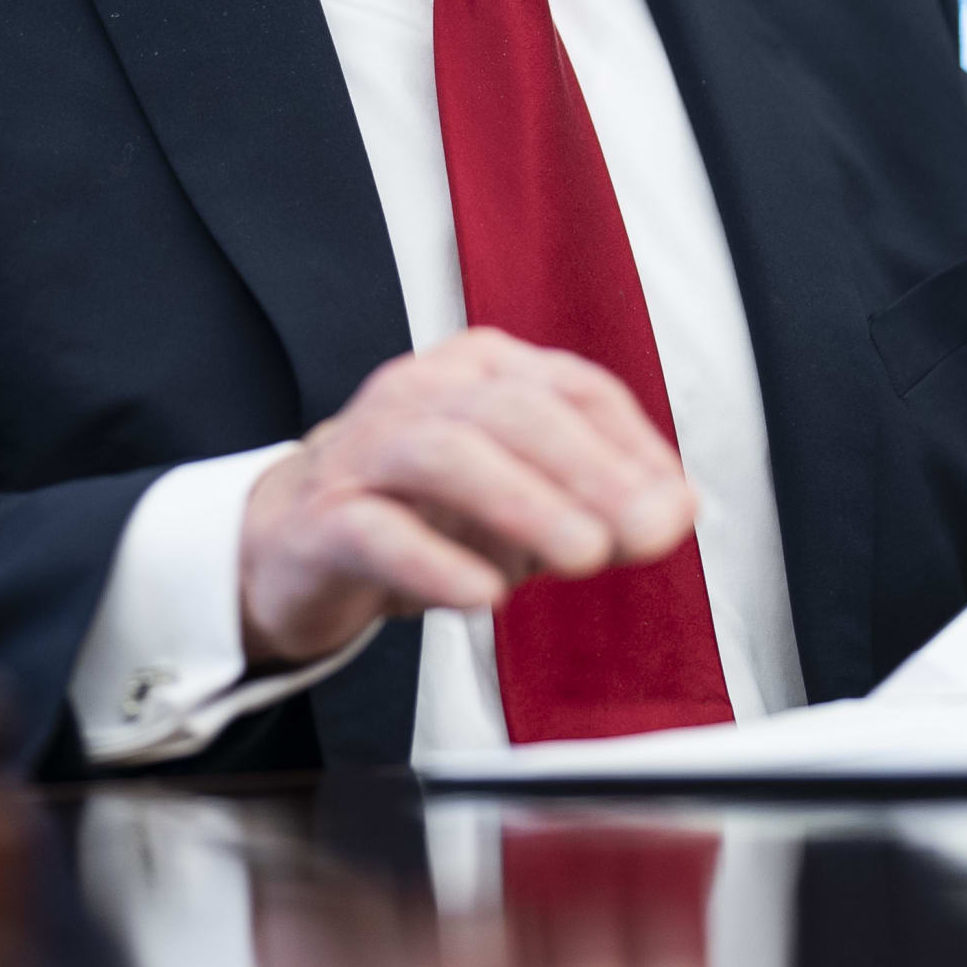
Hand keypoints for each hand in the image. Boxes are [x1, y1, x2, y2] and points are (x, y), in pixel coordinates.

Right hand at [239, 327, 697, 669]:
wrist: (289, 545)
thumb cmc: (421, 512)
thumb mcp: (521, 501)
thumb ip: (595, 501)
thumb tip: (676, 511)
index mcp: (480, 370)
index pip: (572, 387)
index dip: (633, 446)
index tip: (676, 508)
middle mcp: (420, 392)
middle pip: (513, 410)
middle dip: (591, 471)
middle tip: (646, 533)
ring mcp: (364, 450)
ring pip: (446, 453)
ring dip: (525, 503)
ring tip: (584, 556)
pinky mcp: (320, 519)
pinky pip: (377, 532)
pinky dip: (436, 562)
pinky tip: (484, 597)